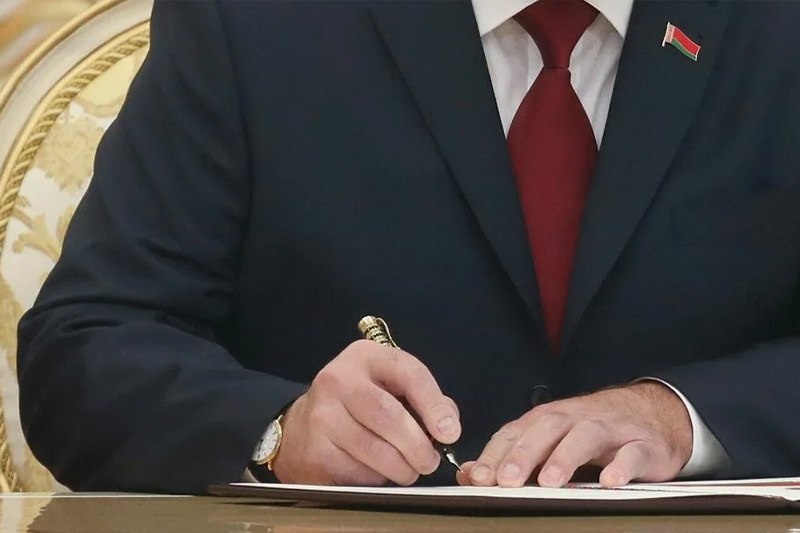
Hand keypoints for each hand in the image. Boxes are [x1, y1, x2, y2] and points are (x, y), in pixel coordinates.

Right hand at [272, 340, 460, 485]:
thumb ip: (422, 399)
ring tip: (410, 470)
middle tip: (430, 461)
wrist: (300, 427)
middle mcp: (338, 380)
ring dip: (402, 468)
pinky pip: (358, 472)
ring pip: (376, 450)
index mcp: (365, 357)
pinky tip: (378, 472)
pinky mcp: (315, 450)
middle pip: (389, 416)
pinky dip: (377, 478)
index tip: (450, 432)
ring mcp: (322, 416)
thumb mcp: (388, 386)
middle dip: (418, 445)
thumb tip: (447, 425)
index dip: (434, 405)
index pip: (409, 374)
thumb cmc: (357, 405)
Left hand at [457, 382, 691, 487]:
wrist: (654, 414)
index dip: (495, 454)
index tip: (478, 478)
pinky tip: (609, 481)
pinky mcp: (642, 445)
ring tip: (549, 482)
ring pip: (584, 436)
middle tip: (506, 481)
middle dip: (523, 455)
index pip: (515, 433)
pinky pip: (632, 453)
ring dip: (565, 457)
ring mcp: (610, 430)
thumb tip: (470, 476)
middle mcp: (575, 419)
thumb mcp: (550, 441)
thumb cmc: (592, 432)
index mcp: (548, 419)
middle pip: (545, 429)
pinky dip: (621, 465)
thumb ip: (511, 457)